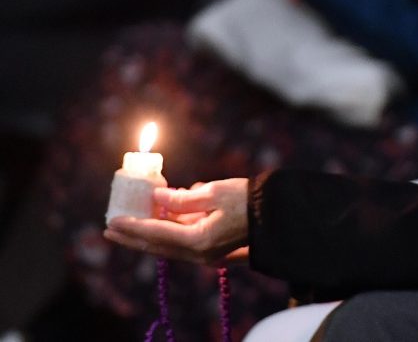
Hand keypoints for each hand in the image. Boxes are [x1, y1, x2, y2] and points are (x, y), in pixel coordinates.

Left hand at [104, 178, 249, 266]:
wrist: (277, 213)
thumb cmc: (248, 199)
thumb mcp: (214, 192)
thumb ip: (183, 199)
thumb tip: (158, 198)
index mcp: (198, 240)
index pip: (157, 233)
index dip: (133, 226)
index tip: (113, 220)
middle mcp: (199, 253)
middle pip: (157, 246)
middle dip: (133, 237)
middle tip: (110, 229)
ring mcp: (206, 253)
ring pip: (168, 245)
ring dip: (149, 233)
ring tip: (129, 221)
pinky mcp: (212, 248)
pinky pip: (182, 241)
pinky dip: (168, 229)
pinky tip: (161, 215)